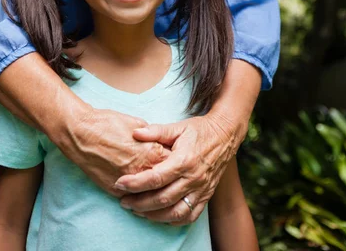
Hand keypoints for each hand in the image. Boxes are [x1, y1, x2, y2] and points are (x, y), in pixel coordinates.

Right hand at [58, 106, 169, 196]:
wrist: (81, 134)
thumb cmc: (107, 123)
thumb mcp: (136, 123)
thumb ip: (152, 135)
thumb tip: (159, 141)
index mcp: (152, 151)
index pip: (174, 164)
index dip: (176, 162)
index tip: (177, 161)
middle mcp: (143, 170)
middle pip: (166, 182)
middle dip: (170, 181)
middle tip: (172, 179)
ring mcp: (130, 184)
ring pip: (151, 196)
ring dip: (157, 196)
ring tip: (160, 192)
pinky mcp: (115, 191)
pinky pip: (133, 199)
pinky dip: (139, 199)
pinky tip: (142, 197)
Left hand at [114, 111, 245, 224]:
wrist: (225, 135)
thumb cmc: (199, 130)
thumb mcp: (177, 127)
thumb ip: (156, 131)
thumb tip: (135, 132)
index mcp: (184, 160)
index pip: (155, 178)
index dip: (135, 183)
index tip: (120, 183)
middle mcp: (193, 178)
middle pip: (162, 199)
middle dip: (139, 203)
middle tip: (123, 201)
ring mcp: (201, 190)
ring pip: (175, 212)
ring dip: (153, 215)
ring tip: (137, 210)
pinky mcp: (206, 196)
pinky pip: (189, 216)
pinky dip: (172, 220)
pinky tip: (159, 216)